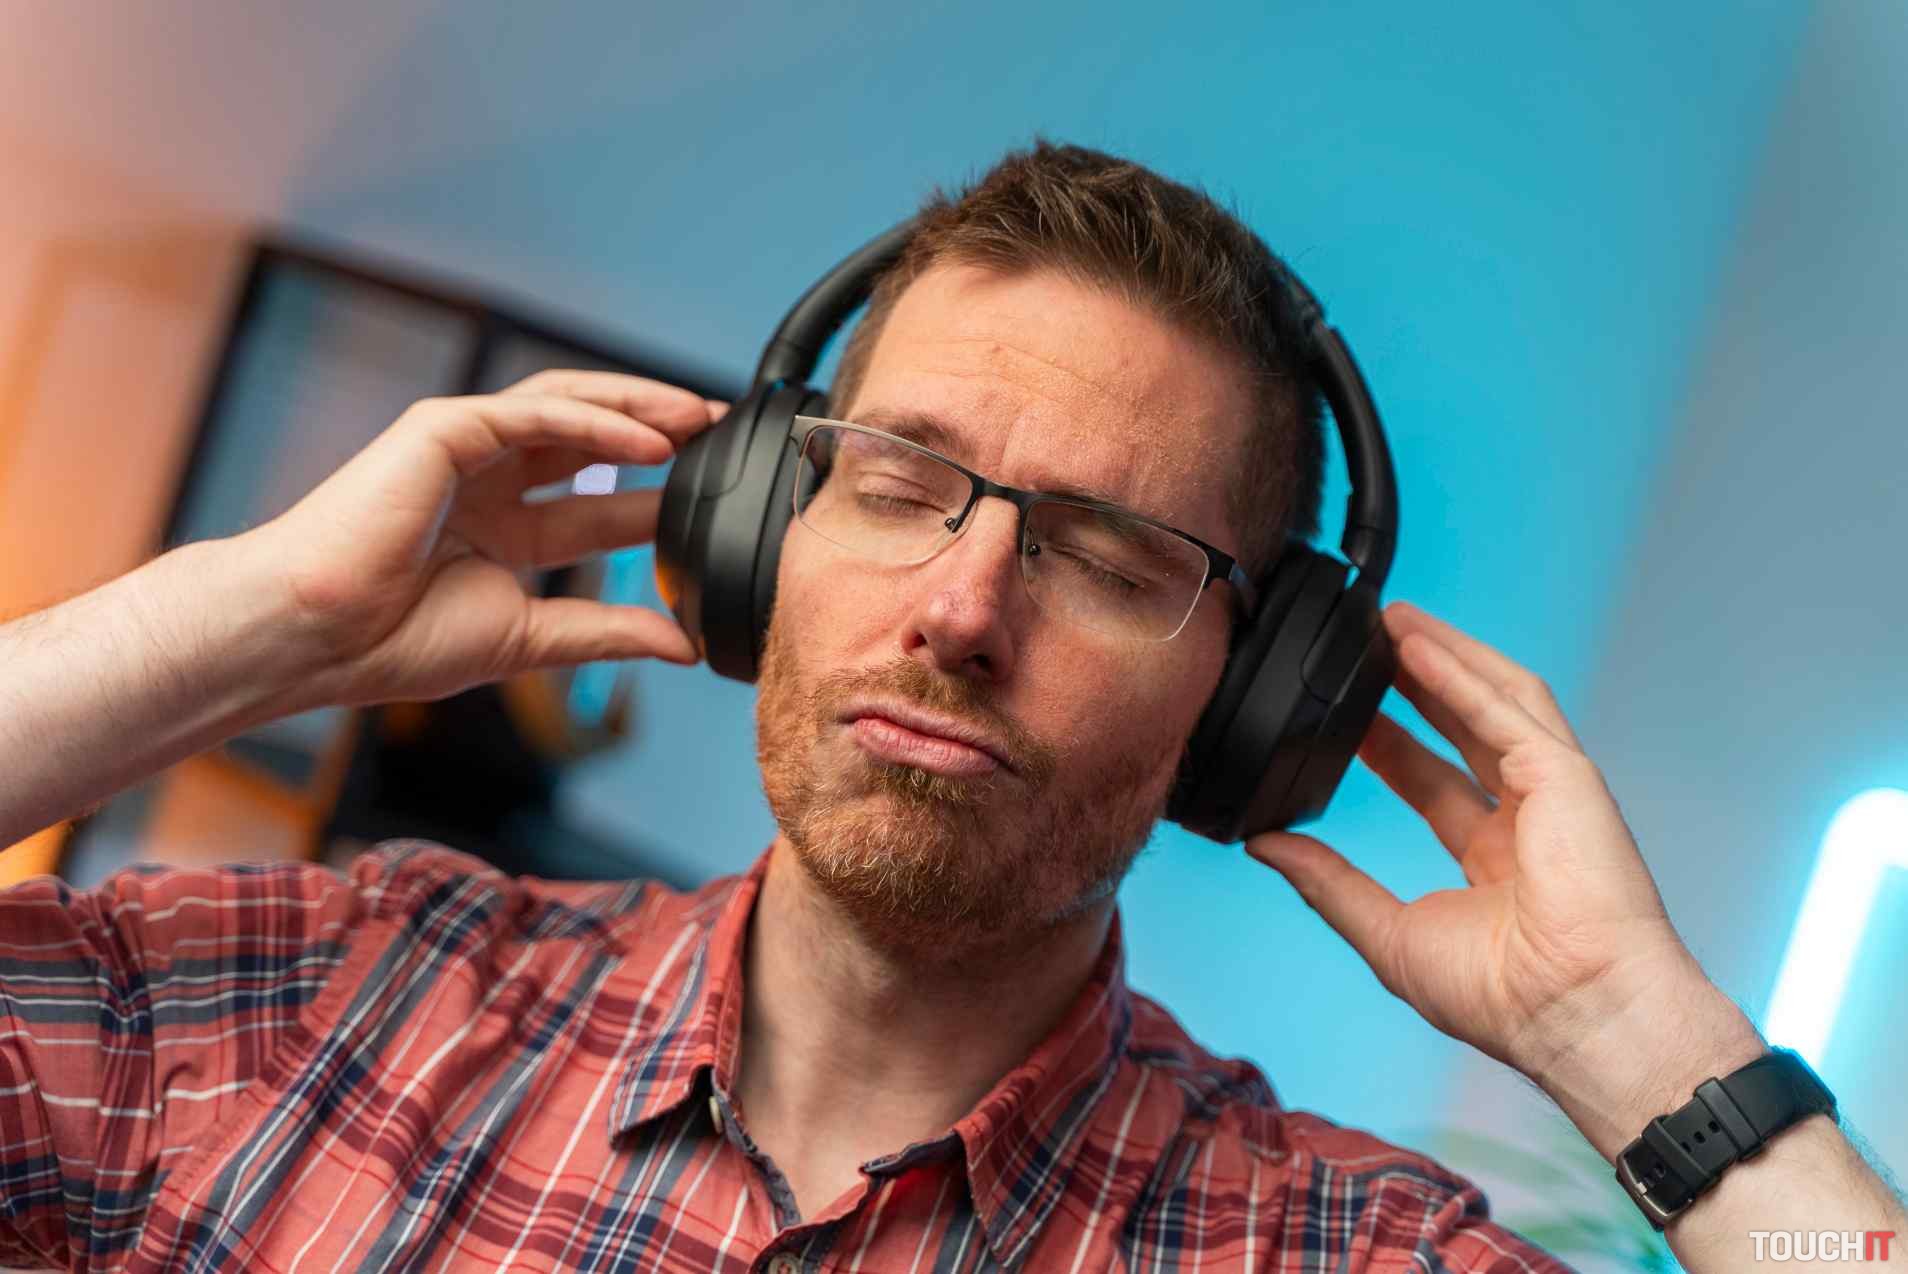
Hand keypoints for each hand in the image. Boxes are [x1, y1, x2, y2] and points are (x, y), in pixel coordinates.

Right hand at [240, 370, 723, 710]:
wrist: (314, 636)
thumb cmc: (392, 641)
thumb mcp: (528, 638)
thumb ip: (606, 632)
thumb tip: (681, 644)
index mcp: (504, 530)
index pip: (597, 501)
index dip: (658, 496)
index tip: (717, 500)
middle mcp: (488, 482)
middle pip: (591, 439)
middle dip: (660, 433)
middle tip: (721, 437)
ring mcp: (464, 450)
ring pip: (567, 407)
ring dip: (636, 407)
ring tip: (697, 418)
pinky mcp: (442, 429)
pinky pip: (533, 413)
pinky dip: (594, 420)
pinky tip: (647, 439)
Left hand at [1244, 600, 1710, 1080]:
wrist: (1574, 1014)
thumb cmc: (1503, 999)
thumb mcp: (1390, 935)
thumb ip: (1328, 884)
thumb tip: (1266, 845)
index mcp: (1495, 862)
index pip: (1434, 783)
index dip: (1390, 744)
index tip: (1343, 718)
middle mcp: (1527, 820)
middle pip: (1463, 729)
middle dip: (1415, 685)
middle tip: (1363, 648)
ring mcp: (1552, 794)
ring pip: (1494, 700)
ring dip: (1444, 657)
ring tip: (1390, 620)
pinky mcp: (1567, 777)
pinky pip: (1507, 710)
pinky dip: (1460, 673)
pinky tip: (1417, 644)